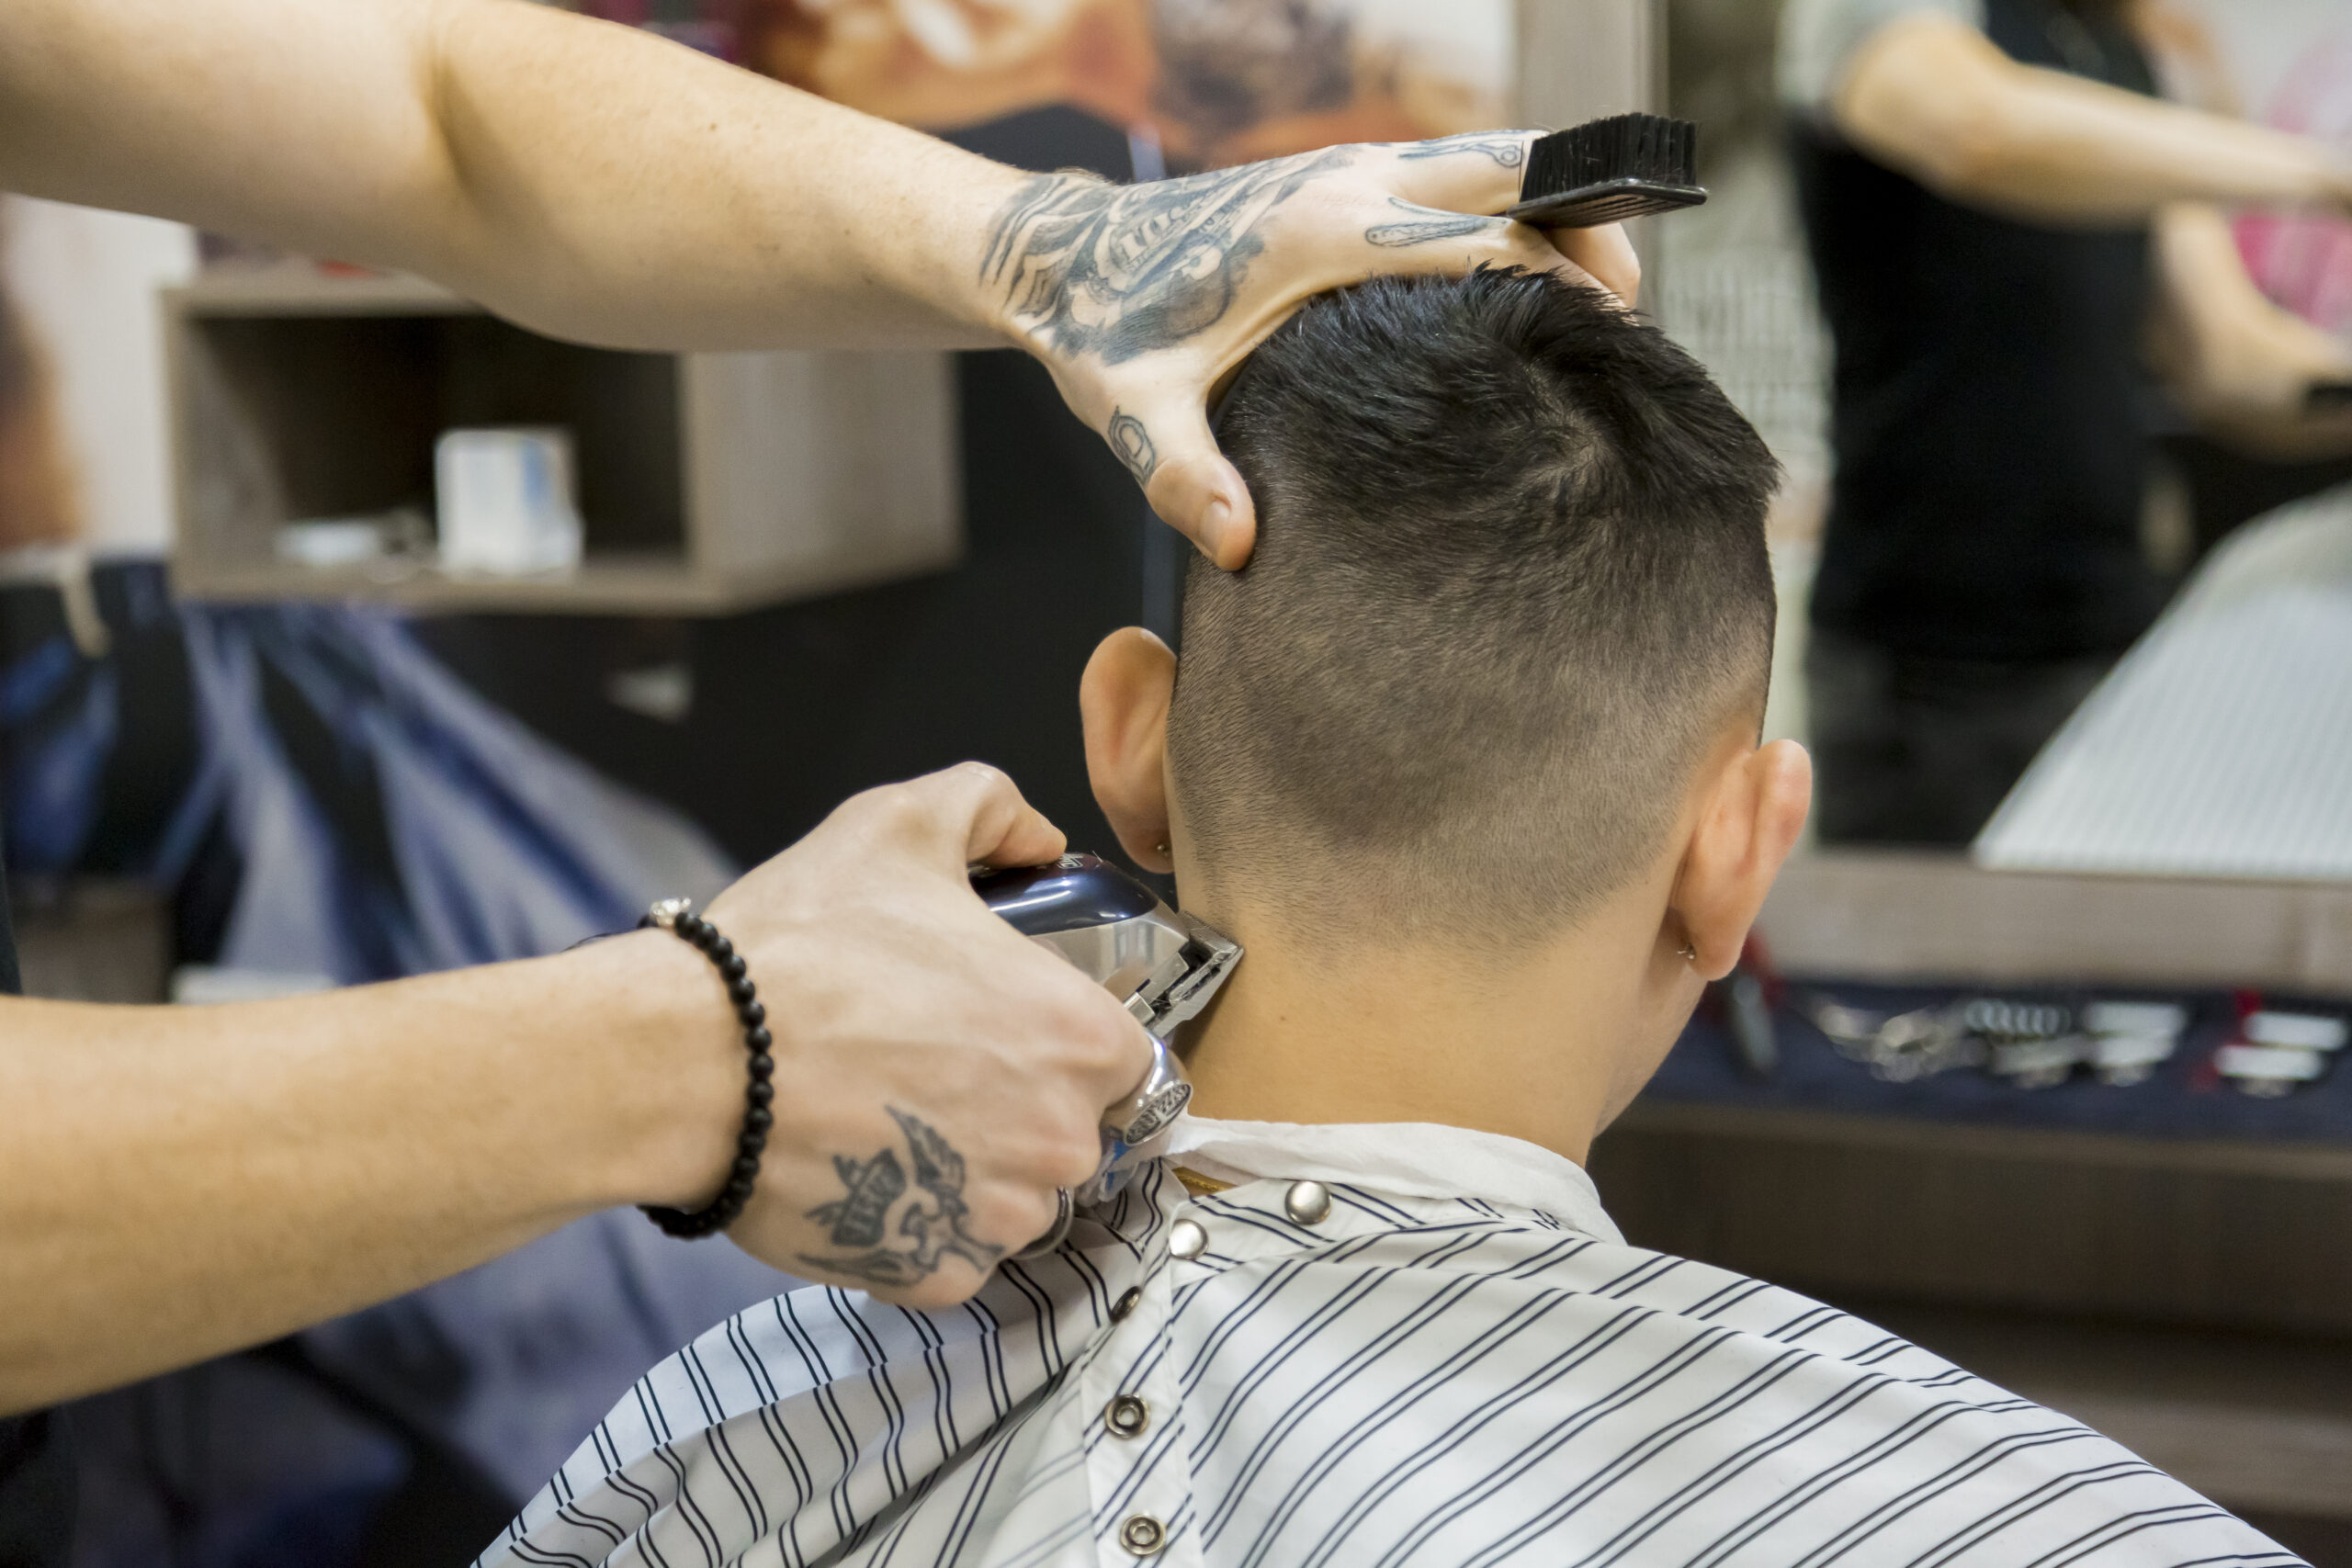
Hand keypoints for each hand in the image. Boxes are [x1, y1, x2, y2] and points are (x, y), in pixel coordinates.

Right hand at [681, 764, 1151, 1305]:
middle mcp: (1064, 1139)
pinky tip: (864, 1169)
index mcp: (1080, 1036)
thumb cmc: (802, 948)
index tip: (999, 1028)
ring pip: (1014, 1198)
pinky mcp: (934, 1274)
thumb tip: (1039, 836)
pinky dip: (915, 1225)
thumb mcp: (902, 825)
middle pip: (1071, 1131)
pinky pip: (951, 1252)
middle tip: (930, 1068)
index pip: (1116, 1054)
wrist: (692, 1058)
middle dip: (1016, 1106)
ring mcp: (1001, 1218)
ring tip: (890, 1120)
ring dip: (970, 1170)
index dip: (1058, 1039)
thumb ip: (991, 807)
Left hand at [980, 133, 1639, 568]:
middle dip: (1593, 230)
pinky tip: (1525, 284)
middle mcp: (1351, 180)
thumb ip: (1189, 481)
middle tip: (1633, 315)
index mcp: (1326, 232)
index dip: (1565, 287)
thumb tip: (1241, 546)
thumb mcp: (1138, 417)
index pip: (1490, 239)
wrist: (1063, 257)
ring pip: (1496, 156)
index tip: (1615, 347)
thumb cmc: (1107, 337)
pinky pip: (1457, 169)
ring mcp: (1350, 165)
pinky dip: (1512, 205)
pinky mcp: (1342, 173)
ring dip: (1558, 209)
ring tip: (1604, 298)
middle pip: (1520, 172)